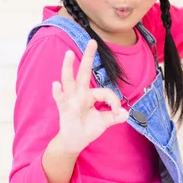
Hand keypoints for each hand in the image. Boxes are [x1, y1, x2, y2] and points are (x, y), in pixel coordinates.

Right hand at [51, 40, 128, 154]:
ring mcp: (70, 100)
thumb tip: (126, 113)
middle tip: (92, 41)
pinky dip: (58, 92)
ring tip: (68, 54)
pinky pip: (60, 99)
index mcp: (90, 94)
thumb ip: (115, 117)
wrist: (75, 142)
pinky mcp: (64, 109)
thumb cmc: (88, 128)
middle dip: (88, 57)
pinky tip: (55, 84)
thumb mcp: (105, 122)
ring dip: (68, 67)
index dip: (114, 101)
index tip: (118, 112)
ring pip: (69, 80)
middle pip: (84, 72)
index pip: (105, 92)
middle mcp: (80, 93)